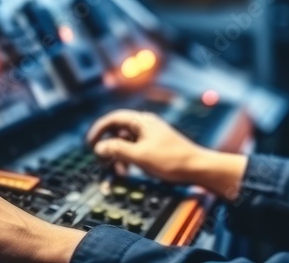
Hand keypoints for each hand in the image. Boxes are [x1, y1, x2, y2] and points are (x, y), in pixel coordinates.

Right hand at [86, 109, 246, 199]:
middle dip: (108, 146)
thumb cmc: (172, 160)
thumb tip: (99, 147)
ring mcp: (151, 136)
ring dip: (118, 155)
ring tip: (118, 170)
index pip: (113, 119)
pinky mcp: (156, 146)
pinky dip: (128, 158)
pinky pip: (135, 149)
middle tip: (102, 160)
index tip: (89, 144)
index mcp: (142, 122)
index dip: (98, 130)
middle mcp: (146, 125)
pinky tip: (128, 170)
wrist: (198, 168)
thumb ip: (117, 150)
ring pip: (126, 142)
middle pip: (118, 130)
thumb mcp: (140, 156)